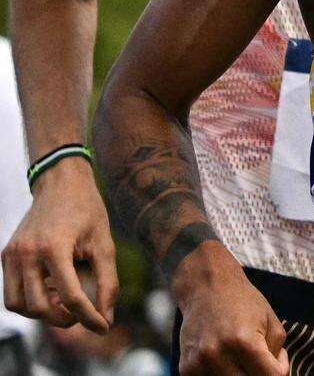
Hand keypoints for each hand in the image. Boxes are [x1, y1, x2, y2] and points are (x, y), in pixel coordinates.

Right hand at [2, 168, 117, 330]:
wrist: (61, 183)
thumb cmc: (87, 211)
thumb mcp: (104, 243)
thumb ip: (108, 281)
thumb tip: (107, 316)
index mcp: (55, 247)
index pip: (70, 295)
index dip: (88, 316)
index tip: (104, 326)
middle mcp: (27, 253)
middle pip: (38, 307)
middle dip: (63, 318)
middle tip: (82, 313)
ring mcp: (12, 254)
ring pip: (18, 305)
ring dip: (41, 313)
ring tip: (64, 301)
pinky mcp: (6, 255)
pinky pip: (11, 292)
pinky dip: (29, 301)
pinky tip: (51, 290)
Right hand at [173, 255, 288, 375]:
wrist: (206, 288)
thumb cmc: (244, 303)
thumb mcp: (272, 322)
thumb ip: (277, 353)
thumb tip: (276, 375)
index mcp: (245, 342)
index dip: (280, 370)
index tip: (277, 359)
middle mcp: (219, 355)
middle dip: (259, 374)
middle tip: (260, 360)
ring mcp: (199, 364)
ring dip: (240, 375)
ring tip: (242, 358)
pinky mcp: (186, 369)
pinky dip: (222, 375)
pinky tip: (226, 360)